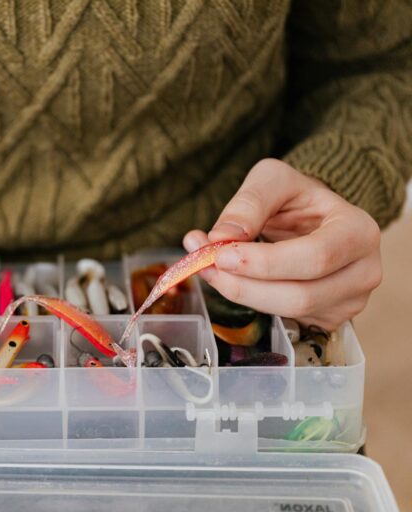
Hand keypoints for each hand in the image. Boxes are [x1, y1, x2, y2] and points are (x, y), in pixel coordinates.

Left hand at [183, 158, 381, 330]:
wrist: (314, 217)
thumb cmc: (298, 197)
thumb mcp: (273, 180)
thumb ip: (249, 203)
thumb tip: (222, 236)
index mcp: (358, 232)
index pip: (315, 258)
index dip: (265, 263)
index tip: (222, 255)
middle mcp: (363, 272)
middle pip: (300, 295)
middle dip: (244, 285)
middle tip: (204, 264)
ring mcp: (349, 301)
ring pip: (288, 312)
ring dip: (240, 293)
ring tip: (208, 266)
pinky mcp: (328, 318)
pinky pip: (284, 319)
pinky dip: (250, 301)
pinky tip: (231, 279)